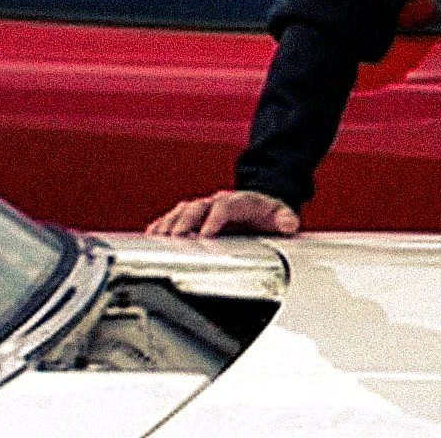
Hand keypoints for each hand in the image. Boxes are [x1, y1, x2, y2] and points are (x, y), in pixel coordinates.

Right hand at [145, 190, 299, 237]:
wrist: (259, 204)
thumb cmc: (265, 213)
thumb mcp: (281, 215)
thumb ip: (286, 219)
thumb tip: (288, 223)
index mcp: (238, 202)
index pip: (224, 207)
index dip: (214, 219)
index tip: (205, 234)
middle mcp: (217, 202)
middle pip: (196, 207)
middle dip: (184, 222)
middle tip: (175, 239)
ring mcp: (203, 208)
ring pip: (182, 211)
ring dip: (169, 224)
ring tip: (157, 239)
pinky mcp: (193, 216)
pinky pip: (174, 218)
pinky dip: (162, 226)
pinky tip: (152, 236)